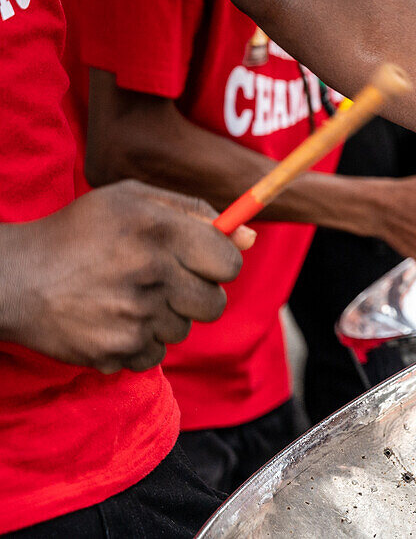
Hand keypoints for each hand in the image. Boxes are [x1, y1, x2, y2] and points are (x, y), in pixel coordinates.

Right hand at [0, 180, 252, 373]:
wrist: (13, 277)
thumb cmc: (81, 232)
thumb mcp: (133, 200)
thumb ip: (197, 212)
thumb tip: (251, 236)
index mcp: (160, 231)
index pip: (229, 263)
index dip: (218, 263)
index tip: (200, 261)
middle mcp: (151, 274)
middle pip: (214, 304)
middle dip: (195, 294)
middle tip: (163, 281)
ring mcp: (134, 317)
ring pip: (184, 330)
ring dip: (165, 317)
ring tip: (127, 296)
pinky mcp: (117, 350)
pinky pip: (156, 355)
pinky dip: (140, 342)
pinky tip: (112, 319)